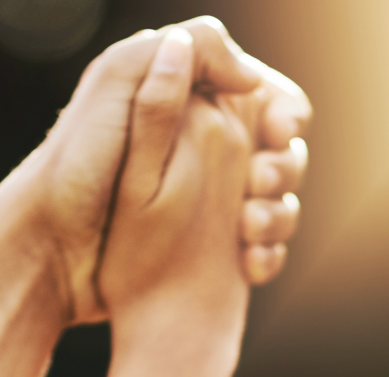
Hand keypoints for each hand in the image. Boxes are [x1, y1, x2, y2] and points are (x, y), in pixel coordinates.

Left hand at [4, 18, 309, 326]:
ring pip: (283, 203)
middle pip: (286, 152)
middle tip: (256, 184)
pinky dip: (267, 256)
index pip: (271, 99)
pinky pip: (269, 250)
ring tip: (247, 231)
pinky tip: (247, 263)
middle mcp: (211, 151)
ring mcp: (218, 203)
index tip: (277, 132)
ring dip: (277, 217)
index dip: (287, 114)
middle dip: (284, 168)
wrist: (58, 252)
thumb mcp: (118, 83)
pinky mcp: (219, 249)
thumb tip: (251, 75)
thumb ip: (185, 58)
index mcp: (193, 105)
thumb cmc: (77, 167)